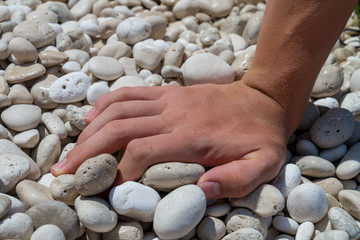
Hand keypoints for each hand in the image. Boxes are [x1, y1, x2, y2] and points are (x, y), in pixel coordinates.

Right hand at [51, 79, 288, 198]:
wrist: (264, 101)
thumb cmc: (260, 137)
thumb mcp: (262, 164)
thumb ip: (236, 179)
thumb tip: (202, 190)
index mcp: (192, 137)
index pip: (142, 151)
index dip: (119, 172)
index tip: (105, 190)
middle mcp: (174, 115)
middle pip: (120, 129)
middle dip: (88, 152)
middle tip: (64, 173)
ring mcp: (168, 100)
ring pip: (118, 109)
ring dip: (90, 129)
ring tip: (71, 151)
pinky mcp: (167, 93)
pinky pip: (130, 93)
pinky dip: (106, 103)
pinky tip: (91, 117)